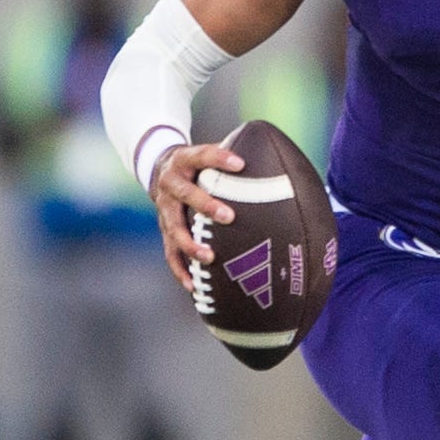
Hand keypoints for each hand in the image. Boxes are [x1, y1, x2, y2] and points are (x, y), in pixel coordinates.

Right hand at [148, 138, 245, 291]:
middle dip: (205, 205)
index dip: (218, 159)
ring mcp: (164, 208)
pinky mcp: (163, 228)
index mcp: (183, 160)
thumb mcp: (206, 155)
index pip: (200, 155)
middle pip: (184, 193)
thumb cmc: (197, 165)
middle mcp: (170, 183)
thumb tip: (281, 164)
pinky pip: (169, 252)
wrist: (158, 169)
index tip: (240, 164)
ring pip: (174, 227)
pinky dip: (180, 269)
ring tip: (209, 257)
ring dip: (190, 243)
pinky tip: (193, 285)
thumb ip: (233, 160)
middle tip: (228, 216)